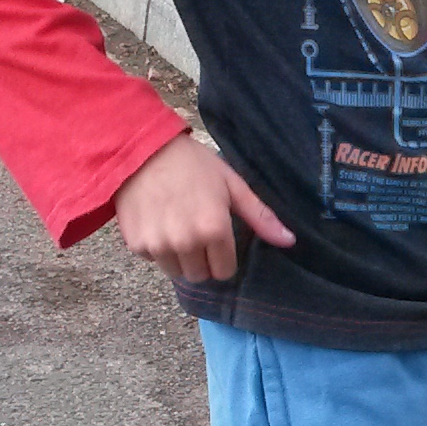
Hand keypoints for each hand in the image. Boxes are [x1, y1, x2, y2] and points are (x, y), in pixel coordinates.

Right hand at [114, 133, 294, 284]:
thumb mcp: (231, 184)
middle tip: (196, 232)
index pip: (224, 271)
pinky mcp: (136, 244)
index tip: (217, 239)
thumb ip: (260, 217)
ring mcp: (158, 245)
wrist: (143, 150)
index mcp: (213, 229)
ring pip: (176, 272)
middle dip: (202, 260)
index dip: (223, 257)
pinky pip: (152, 259)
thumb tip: (290, 241)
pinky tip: (157, 222)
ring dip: (179, 257)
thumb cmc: (192, 164)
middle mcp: (186, 242)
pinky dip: (156, 248)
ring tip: (176, 227)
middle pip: (200, 276)